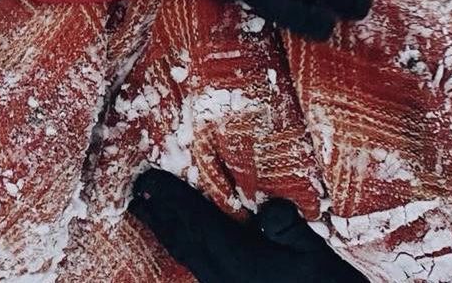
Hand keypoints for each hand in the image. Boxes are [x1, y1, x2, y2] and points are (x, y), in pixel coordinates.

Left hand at [129, 169, 364, 282]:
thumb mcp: (315, 252)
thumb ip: (288, 227)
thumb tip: (269, 212)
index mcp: (238, 258)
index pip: (195, 220)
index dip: (169, 197)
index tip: (147, 178)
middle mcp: (222, 275)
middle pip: (181, 238)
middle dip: (157, 212)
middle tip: (136, 190)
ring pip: (186, 254)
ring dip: (166, 229)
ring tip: (147, 210)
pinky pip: (197, 266)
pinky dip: (183, 247)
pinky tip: (184, 242)